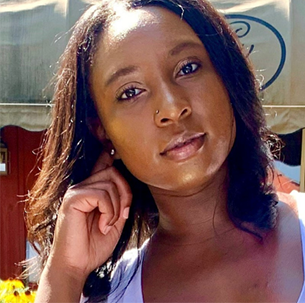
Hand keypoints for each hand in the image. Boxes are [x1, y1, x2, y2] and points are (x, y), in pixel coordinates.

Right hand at [41, 148, 132, 286]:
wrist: (77, 265)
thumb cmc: (94, 244)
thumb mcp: (115, 218)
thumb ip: (120, 199)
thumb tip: (127, 180)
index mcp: (92, 189)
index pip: (103, 161)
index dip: (111, 150)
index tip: (117, 144)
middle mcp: (82, 186)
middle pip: (114, 172)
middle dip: (125, 194)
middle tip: (120, 216)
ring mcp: (76, 192)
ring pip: (110, 183)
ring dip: (116, 207)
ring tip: (108, 224)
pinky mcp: (72, 199)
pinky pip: (101, 194)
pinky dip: (108, 211)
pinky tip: (102, 225)